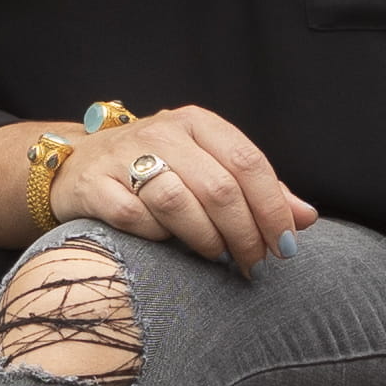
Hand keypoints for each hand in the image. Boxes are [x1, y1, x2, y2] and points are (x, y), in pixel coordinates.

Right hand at [58, 99, 314, 272]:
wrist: (79, 165)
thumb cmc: (157, 170)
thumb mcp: (208, 168)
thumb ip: (258, 190)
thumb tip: (306, 217)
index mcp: (197, 123)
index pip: (248, 162)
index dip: (272, 208)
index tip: (285, 245)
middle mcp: (162, 133)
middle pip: (218, 187)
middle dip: (245, 233)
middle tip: (254, 262)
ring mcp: (123, 156)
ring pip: (177, 202)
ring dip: (206, 239)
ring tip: (218, 256)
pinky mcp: (94, 185)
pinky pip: (134, 217)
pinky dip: (157, 237)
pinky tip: (168, 245)